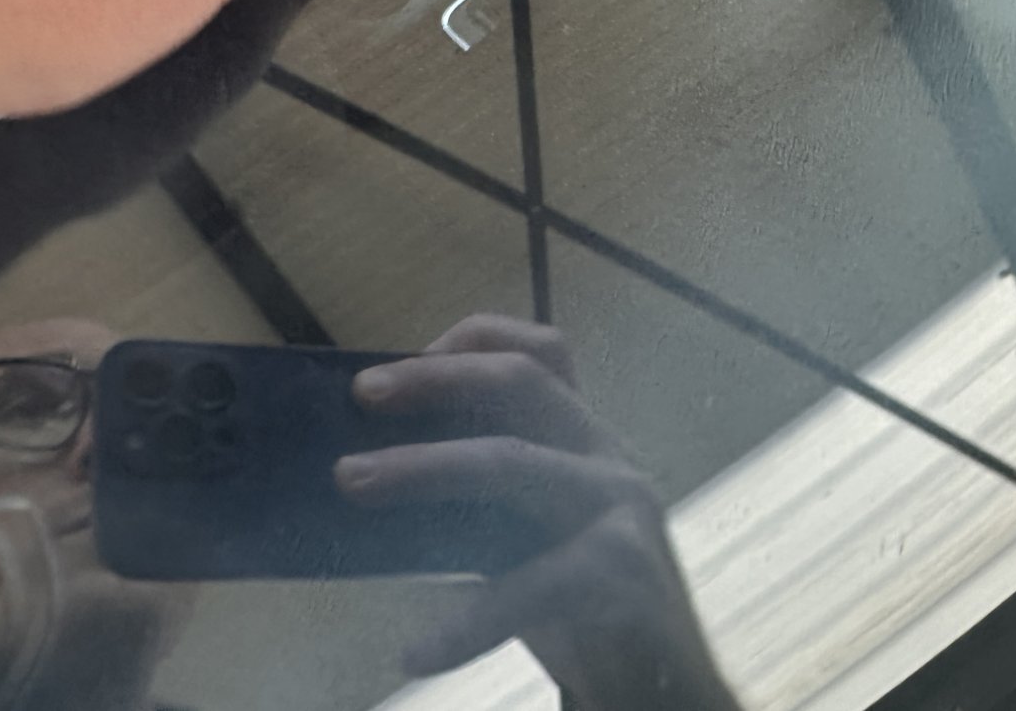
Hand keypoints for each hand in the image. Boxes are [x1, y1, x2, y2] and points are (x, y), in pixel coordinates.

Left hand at [339, 316, 741, 710]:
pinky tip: (415, 652)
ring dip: (423, 466)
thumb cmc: (580, 601)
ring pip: (512, 461)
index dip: (472, 340)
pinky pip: (528, 588)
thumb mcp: (530, 530)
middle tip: (361, 394)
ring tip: (350, 481)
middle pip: (522, 382)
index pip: (541, 350)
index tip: (403, 360)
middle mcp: (606, 455)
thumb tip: (367, 471)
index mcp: (583, 436)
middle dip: (435, 378)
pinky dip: (464, 623)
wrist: (665, 685)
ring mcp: (621, 509)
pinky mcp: (622, 574)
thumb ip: (478, 496)